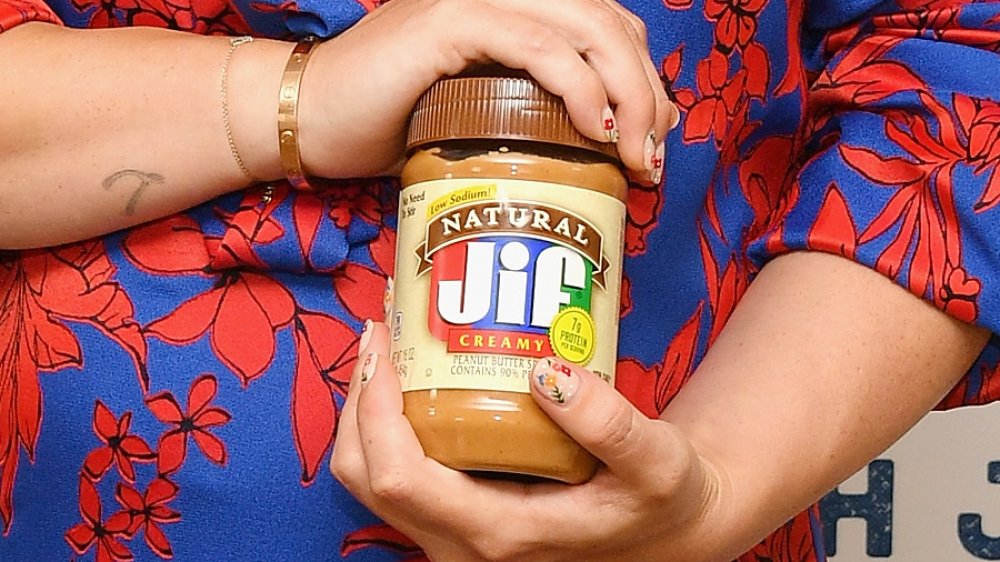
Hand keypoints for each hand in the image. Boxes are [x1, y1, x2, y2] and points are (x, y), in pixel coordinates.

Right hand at [300, 0, 678, 180]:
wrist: (311, 119)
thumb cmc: (391, 124)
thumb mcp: (480, 114)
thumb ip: (534, 111)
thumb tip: (601, 146)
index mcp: (517, 9)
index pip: (610, 28)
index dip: (646, 81)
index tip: (655, 143)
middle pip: (611, 27)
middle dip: (648, 96)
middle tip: (651, 161)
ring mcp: (477, 0)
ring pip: (587, 29)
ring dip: (628, 96)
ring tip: (633, 156)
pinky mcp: (450, 23)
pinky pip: (535, 44)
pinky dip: (576, 83)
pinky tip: (595, 127)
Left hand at [331, 322, 724, 561]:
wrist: (668, 529)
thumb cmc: (663, 501)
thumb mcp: (658, 464)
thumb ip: (612, 426)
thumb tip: (547, 373)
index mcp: (499, 534)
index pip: (399, 478)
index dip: (374, 409)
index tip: (386, 342)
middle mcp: (462, 545)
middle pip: (365, 477)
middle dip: (358, 400)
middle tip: (382, 329)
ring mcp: (456, 535)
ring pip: (372, 478)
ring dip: (367, 411)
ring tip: (390, 344)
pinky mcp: (461, 517)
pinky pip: (400, 472)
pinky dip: (389, 423)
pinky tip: (414, 376)